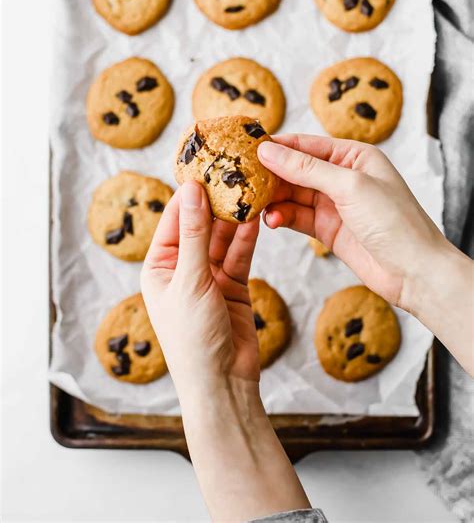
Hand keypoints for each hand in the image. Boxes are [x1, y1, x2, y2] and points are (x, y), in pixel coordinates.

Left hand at [141, 180, 260, 393]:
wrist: (222, 383)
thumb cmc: (192, 338)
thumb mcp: (190, 281)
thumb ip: (195, 235)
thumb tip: (192, 192)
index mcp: (159, 267)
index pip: (175, 220)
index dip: (189, 194)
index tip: (205, 167)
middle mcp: (182, 268)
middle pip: (200, 225)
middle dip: (215, 202)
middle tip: (232, 172)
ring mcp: (209, 276)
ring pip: (222, 237)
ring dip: (234, 216)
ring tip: (248, 188)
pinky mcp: (234, 284)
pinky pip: (240, 254)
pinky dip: (248, 236)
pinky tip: (256, 215)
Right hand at [257, 134, 446, 307]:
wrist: (415, 272)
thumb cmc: (395, 222)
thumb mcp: (349, 186)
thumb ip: (306, 169)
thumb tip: (268, 150)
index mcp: (354, 156)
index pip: (307, 145)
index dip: (277, 146)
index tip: (246, 147)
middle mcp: (342, 177)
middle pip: (296, 169)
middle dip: (270, 174)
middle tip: (240, 179)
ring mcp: (334, 204)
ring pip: (292, 195)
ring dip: (272, 199)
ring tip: (253, 204)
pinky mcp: (327, 229)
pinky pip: (296, 217)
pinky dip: (281, 217)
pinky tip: (270, 220)